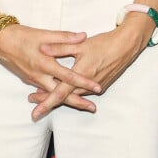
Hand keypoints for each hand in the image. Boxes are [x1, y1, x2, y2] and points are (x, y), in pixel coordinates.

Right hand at [0, 23, 102, 113]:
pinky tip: (63, 97)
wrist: (0, 42)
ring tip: (83, 104)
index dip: (84, 82)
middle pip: (60, 94)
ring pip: (52, 94)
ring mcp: (33, 80)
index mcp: (45, 64)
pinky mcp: (29, 79)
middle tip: (93, 108)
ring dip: (66, 100)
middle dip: (77, 102)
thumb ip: (65, 37)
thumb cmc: (23, 36)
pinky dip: (54, 95)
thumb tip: (83, 36)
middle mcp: (39, 76)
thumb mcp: (45, 34)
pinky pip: (45, 90)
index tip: (97, 87)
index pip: (68, 76)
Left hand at [28, 13, 154, 119]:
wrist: (125, 46)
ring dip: (59, 95)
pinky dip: (72, 92)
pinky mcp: (101, 85)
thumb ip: (60, 47)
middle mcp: (87, 85)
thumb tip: (42, 49)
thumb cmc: (104, 44)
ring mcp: (95, 88)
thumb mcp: (80, 44)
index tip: (34, 114)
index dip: (45, 103)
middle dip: (47, 99)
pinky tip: (66, 87)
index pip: (59, 93)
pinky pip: (83, 92)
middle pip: (64, 97)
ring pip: (73, 95)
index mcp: (81, 75)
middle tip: (32, 100)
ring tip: (43, 93)